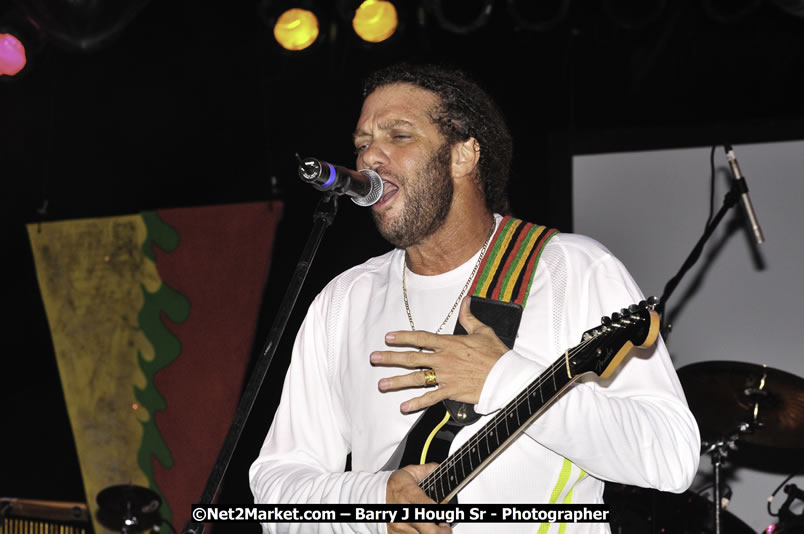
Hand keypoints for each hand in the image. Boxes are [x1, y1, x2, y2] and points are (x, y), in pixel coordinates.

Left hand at [371, 296, 508, 412]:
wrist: (507, 376)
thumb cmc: (496, 354)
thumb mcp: (483, 331)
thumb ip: (470, 317)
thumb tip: (466, 301)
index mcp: (449, 343)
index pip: (421, 338)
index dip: (403, 337)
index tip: (388, 337)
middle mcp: (443, 359)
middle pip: (412, 358)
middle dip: (391, 358)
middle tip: (374, 358)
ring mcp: (446, 376)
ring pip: (416, 378)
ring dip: (397, 381)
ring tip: (381, 384)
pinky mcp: (451, 392)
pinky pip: (430, 398)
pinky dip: (416, 403)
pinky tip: (403, 406)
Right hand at [387, 463, 451, 533]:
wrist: (371, 497)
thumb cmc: (391, 486)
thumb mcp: (409, 472)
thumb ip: (427, 470)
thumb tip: (439, 468)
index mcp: (409, 495)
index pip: (429, 508)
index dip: (442, 514)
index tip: (447, 516)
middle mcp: (405, 514)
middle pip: (429, 531)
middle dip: (442, 532)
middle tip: (446, 528)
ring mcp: (400, 527)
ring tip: (435, 528)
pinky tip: (422, 530)